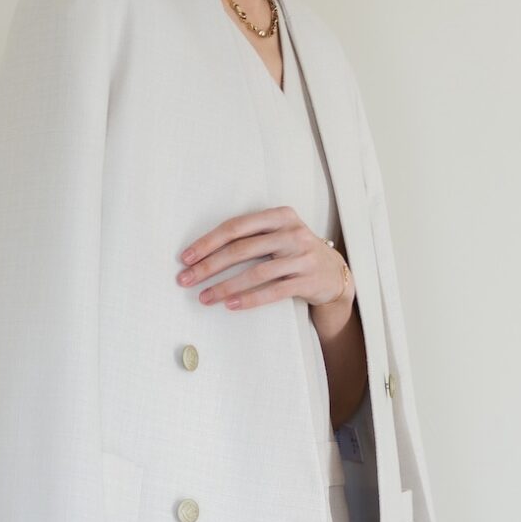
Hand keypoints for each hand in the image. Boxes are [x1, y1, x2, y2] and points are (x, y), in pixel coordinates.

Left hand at [177, 208, 352, 316]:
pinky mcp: (308, 281)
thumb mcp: (279, 234)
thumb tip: (204, 254)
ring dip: (225, 287)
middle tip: (186, 279)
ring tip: (205, 297)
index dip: (208, 242)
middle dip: (209, 266)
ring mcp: (302, 257)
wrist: (334, 273)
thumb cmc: (296, 252)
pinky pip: (273, 291)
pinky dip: (250, 299)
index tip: (186, 257)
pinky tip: (231, 305)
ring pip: (256, 273)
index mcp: (280, 216)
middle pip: (242, 249)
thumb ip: (251, 236)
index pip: (236, 227)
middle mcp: (292, 233)